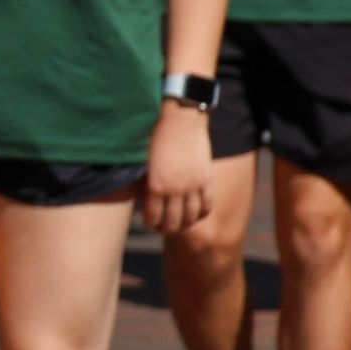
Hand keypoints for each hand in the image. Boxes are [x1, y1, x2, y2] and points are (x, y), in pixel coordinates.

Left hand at [138, 107, 213, 237]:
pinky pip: (206, 205)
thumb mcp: (144, 162)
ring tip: (180, 225)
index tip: (150, 224)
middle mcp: (174, 189)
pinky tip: (197, 216)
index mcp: (154, 185)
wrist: (180, 120)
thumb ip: (145, 182)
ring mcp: (193, 186)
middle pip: (173, 222)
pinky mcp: (206, 180)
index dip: (151, 224)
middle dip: (167, 229)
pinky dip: (201, 214)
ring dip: (185, 225)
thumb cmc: (156, 137)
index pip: (153, 216)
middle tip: (164, 229)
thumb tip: (144, 200)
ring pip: (191, 217)